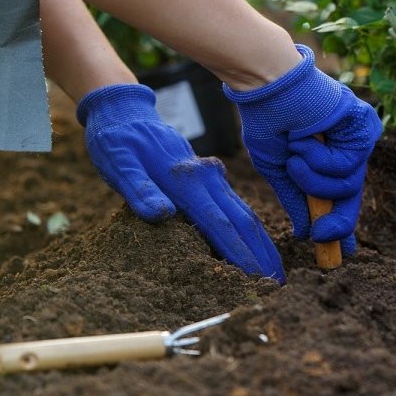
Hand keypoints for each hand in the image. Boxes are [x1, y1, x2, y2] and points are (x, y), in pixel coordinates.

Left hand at [76, 84, 284, 282]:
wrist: (125, 109)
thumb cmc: (116, 140)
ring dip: (261, 241)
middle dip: (263, 254)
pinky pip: (235, 204)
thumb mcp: (118, 164)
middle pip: (243, 220)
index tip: (258, 280)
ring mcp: (211, 174)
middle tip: (279, 285)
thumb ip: (139, 190)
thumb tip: (162, 214)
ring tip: (274, 270)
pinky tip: (253, 242)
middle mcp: (206, 177)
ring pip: (244, 212)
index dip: (241, 255)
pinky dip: (249, 227)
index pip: (220, 225)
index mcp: (186, 180)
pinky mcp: (208, 175)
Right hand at [224, 44, 381, 256]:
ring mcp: (355, 138)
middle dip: (337, 221)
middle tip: (322, 237)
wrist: (268, 87)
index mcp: (325, 158)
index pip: (339, 195)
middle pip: (350, 196)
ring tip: (295, 154)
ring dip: (314, 179)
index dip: (340, 222)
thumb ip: (295, 199)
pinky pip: (348, 164)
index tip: (343, 252)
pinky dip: (321, 159)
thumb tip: (306, 233)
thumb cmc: (267, 120)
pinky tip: (307, 139)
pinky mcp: (364, 126)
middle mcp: (344, 149)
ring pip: (347, 185)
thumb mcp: (276, 169)